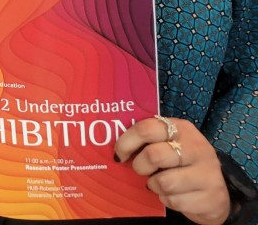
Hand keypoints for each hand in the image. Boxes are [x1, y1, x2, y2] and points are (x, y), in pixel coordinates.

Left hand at [115, 115, 229, 224]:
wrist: (215, 193)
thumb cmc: (182, 164)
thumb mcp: (168, 144)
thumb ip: (148, 140)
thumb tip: (114, 146)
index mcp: (182, 129)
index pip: (147, 128)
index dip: (126, 142)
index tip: (119, 154)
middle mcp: (198, 148)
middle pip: (154, 155)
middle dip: (140, 166)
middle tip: (141, 170)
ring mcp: (208, 173)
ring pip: (164, 182)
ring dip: (154, 186)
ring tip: (158, 183)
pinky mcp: (211, 197)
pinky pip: (174, 201)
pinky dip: (167, 200)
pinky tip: (173, 195)